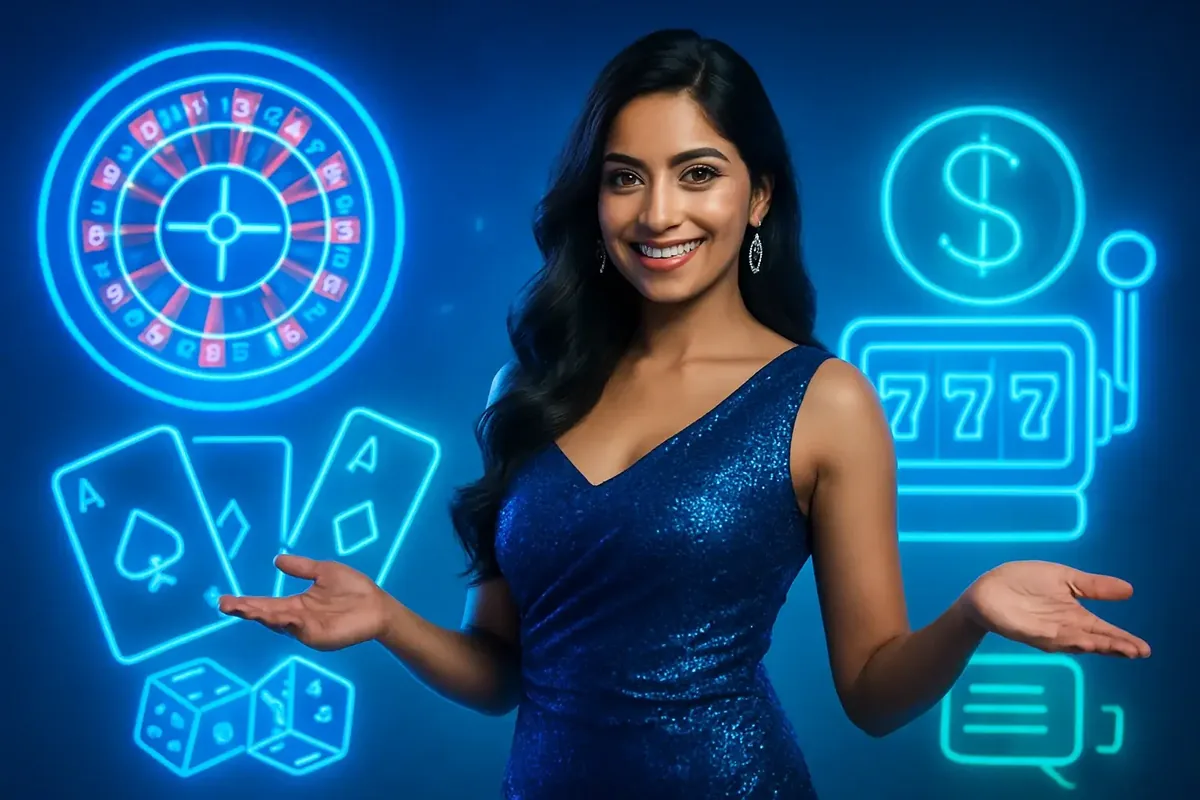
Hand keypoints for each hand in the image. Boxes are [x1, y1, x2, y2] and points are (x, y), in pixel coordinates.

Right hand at [218, 555, 391, 651]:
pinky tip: (276, 615)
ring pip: (279, 623)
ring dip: (261, 616)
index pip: (266, 604)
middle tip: (225, 606)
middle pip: (266, 616)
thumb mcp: (324, 571)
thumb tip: (276, 559)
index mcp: (296, 604)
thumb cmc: (353, 589)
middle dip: (246, 611)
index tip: (224, 600)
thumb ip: (302, 567)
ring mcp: (306, 629)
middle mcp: (296, 618)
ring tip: (244, 609)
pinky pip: (299, 628)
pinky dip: (286, 622)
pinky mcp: (318, 636)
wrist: (377, 605)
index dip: (246, 603)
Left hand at [960, 561, 1149, 658]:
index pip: (1104, 630)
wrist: (988, 588)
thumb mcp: (1064, 578)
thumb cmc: (1025, 582)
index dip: (1123, 639)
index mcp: (1076, 615)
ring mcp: (1050, 633)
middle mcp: (1067, 628)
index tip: (1144, 648)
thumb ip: (1093, 586)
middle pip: (1096, 641)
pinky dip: (1071, 641)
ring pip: (1079, 643)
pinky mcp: (1033, 633)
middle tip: (1138, 652)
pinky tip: (1087, 643)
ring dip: (1100, 646)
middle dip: (1117, 646)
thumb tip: (1129, 590)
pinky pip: (1055, 639)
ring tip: (1123, 649)